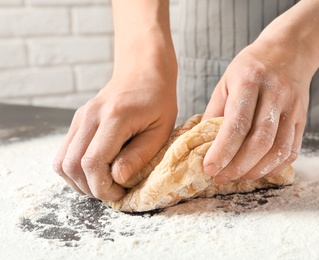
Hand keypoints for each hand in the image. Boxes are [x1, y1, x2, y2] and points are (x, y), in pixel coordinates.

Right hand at [53, 65, 176, 200]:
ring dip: (79, 182)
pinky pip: (64, 153)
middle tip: (113, 192)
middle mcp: (90, 116)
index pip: (92, 162)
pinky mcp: (77, 121)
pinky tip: (96, 172)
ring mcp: (80, 117)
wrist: (143, 72)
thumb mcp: (161, 130)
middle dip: (90, 188)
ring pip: (61, 162)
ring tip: (104, 184)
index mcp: (114, 117)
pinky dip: (75, 170)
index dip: (102, 187)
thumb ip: (139, 155)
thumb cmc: (158, 101)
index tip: (120, 193)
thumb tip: (117, 179)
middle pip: (71, 165)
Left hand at [202, 37, 312, 183]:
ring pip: (278, 149)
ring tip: (237, 177)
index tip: (209, 168)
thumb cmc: (251, 68)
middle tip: (221, 177)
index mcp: (249, 80)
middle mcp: (275, 94)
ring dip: (256, 171)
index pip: (237, 123)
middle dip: (238, 166)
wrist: (289, 52)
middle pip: (260, 141)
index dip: (222, 150)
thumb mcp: (226, 81)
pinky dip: (274, 167)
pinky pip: (292, 151)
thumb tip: (202, 144)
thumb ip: (214, 112)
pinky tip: (258, 171)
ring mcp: (293, 107)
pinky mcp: (303, 119)